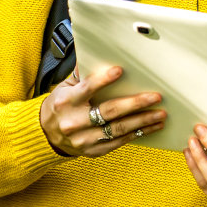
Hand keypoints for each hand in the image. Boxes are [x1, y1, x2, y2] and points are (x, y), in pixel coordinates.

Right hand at [40, 65, 164, 157]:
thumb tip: (99, 55)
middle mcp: (73, 122)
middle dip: (135, 103)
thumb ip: (82, 75)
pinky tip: (152, 127)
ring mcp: (83, 139)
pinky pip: (119, 142)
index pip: (86, 89)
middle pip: (109, 111)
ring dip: (142, 121)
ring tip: (160, 114)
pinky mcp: (93, 150)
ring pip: (118, 129)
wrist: (45, 135)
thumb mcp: (65, 88)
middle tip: (155, 97)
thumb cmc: (61, 106)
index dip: (103, 80)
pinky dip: (138, 134)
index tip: (120, 71)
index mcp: (66, 102)